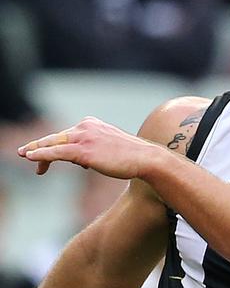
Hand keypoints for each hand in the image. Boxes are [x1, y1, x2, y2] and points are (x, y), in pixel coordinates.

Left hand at [17, 117, 161, 178]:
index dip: (52, 144)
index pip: (67, 134)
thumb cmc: (132, 158)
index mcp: (92, 124)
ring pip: (53, 143)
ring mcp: (85, 138)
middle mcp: (86, 127)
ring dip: (36, 150)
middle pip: (57, 137)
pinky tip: (30, 157)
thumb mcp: (110, 149)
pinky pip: (57, 152)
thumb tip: (80, 162)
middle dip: (39, 146)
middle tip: (25, 153)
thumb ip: (93, 150)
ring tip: (24, 156)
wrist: (146, 159)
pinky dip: (41, 154)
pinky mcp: (84, 151)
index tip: (43, 153)